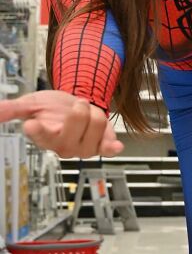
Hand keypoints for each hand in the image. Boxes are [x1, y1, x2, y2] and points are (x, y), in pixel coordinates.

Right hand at [0, 90, 123, 157]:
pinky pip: (109, 148)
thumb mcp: (31, 104)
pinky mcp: (102, 147)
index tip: (32, 123)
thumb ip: (13, 109)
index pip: (39, 135)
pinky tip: (114, 145)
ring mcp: (83, 149)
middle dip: (79, 106)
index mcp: (43, 137)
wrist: (75, 106)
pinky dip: (113, 147)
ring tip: (87, 114)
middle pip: (76, 123)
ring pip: (96, 123)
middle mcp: (63, 147)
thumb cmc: (52, 108)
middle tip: (76, 105)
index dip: (37, 130)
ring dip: (94, 111)